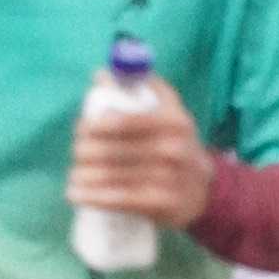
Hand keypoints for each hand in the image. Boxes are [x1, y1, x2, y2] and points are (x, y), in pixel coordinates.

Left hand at [66, 71, 214, 231]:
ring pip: (111, 175)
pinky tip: (76, 194)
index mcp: (173, 121)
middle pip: (113, 149)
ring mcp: (168, 178)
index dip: (94, 125)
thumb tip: (101, 74)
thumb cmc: (176, 144)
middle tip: (77, 153)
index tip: (81, 129)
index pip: (123, 121)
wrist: (203, 190)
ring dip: (83, 176)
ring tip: (75, 175)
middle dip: (85, 151)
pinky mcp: (161, 204)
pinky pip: (117, 199)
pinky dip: (92, 197)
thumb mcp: (169, 113)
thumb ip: (139, 89)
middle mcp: (173, 149)